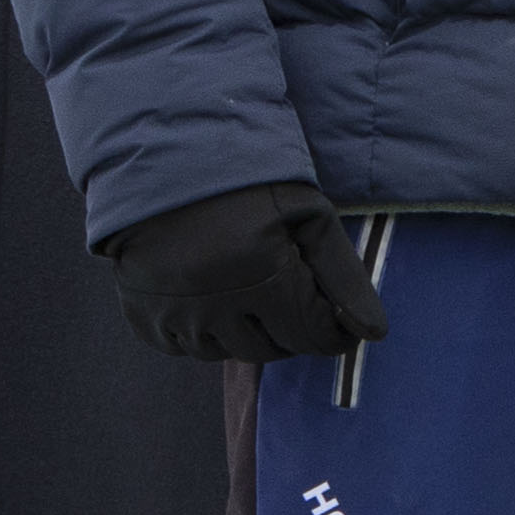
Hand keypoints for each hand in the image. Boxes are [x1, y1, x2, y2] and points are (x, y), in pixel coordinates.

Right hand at [106, 181, 390, 364]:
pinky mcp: (140, 314)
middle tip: (291, 298)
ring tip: (251, 294)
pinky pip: (180, 349)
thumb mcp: (308, 216)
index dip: (333, 333)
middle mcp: (213, 305)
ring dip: (247, 334)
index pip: (312, 337)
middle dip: (291, 331)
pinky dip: (203, 334)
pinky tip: (212, 300)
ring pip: (225, 354)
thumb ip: (345, 276)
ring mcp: (172, 314)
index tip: (338, 322)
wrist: (162, 161)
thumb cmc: (248, 184)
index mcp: (261, 277)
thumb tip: (374, 333)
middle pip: (270, 351)